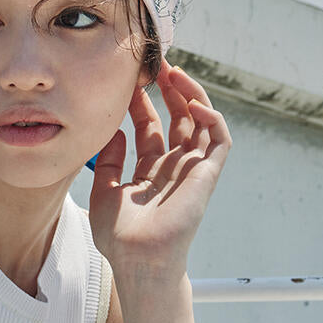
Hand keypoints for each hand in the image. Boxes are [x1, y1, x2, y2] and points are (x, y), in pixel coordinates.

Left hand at [88, 58, 231, 278]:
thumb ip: (109, 160)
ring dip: (190, 95)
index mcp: (150, 172)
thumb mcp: (103, 190)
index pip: (150, 128)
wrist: (137, 258)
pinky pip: (219, 139)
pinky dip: (211, 117)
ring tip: (174, 71)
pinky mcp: (207, 175)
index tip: (130, 81)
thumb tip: (115, 131)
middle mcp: (173, 167)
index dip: (142, 103)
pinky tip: (193, 102)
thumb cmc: (119, 236)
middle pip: (177, 119)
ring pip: (200, 122)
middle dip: (169, 91)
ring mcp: (192, 170)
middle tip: (156, 65)